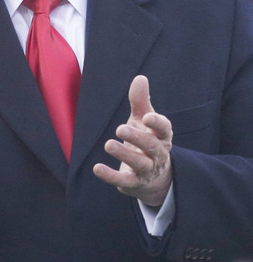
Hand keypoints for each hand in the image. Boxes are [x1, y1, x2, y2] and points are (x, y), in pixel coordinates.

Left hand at [93, 75, 171, 205]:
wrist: (153, 177)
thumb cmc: (146, 140)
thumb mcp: (142, 121)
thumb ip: (141, 102)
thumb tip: (140, 78)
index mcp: (162, 137)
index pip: (164, 129)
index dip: (157, 123)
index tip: (146, 116)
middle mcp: (158, 154)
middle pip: (152, 147)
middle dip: (137, 138)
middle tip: (120, 128)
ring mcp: (147, 170)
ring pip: (140, 164)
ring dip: (124, 155)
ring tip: (108, 144)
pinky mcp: (135, 183)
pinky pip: (124, 181)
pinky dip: (111, 176)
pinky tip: (97, 168)